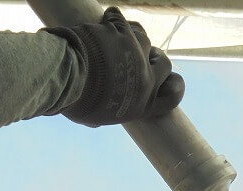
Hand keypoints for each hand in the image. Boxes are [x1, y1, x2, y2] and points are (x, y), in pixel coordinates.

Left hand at [46, 7, 184, 126]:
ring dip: (130, 39)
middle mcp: (146, 80)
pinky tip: (104, 24)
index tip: (169, 80)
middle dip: (154, 58)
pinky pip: (122, 21)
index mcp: (143, 105)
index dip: (175, 86)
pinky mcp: (123, 33)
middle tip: (139, 57)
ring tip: (112, 42)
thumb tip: (104, 113)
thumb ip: (110, 110)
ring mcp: (136, 54)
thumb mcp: (97, 117)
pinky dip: (114, 20)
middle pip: (165, 64)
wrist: (67, 79)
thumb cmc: (78, 102)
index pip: (173, 96)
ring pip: (144, 39)